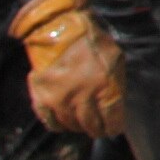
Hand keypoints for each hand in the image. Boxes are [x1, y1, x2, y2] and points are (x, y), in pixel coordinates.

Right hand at [11, 0, 129, 138]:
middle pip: (91, 125)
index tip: (114, 129)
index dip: (114, 127)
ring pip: (71, 125)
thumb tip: (117, 103)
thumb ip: (117, 83)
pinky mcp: (42, 98)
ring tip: (82, 125)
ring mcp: (60, 100)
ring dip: (78, 127)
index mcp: (104, 87)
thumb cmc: (91, 42)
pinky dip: (57, 125)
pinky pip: (49, 121)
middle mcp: (82, 98)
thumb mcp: (115, 59)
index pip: (112, 119)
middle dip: (97, 130)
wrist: (58, 29)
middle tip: (99, 129)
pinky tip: (63, 123)